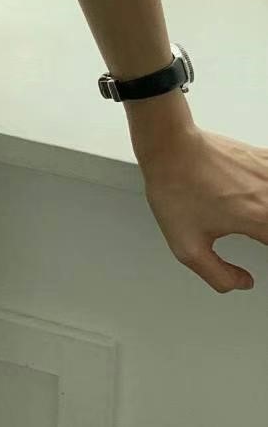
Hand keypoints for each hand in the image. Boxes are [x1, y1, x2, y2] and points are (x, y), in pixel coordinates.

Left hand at [138, 125, 267, 293]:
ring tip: (256, 221)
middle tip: (256, 235)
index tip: (260, 249)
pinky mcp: (263, 157)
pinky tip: (259, 197)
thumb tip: (243, 282)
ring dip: (267, 212)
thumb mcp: (188, 247)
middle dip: (267, 233)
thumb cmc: (175, 188)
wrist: (168, 144)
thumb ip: (219, 276)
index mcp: (261, 219)